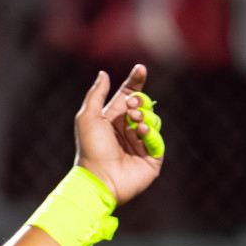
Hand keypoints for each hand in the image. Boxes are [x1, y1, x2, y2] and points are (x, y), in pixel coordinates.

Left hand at [74, 64, 163, 205]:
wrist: (99, 177)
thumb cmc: (90, 149)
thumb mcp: (87, 117)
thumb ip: (96, 94)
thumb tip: (103, 74)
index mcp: (112, 119)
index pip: (128, 95)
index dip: (135, 81)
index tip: (140, 68)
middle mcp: (127, 129)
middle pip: (144, 105)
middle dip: (140, 102)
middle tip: (130, 107)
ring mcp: (140, 143)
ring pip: (153, 120)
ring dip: (145, 117)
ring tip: (134, 123)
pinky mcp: (151, 157)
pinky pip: (158, 139)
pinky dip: (151, 133)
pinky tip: (141, 133)